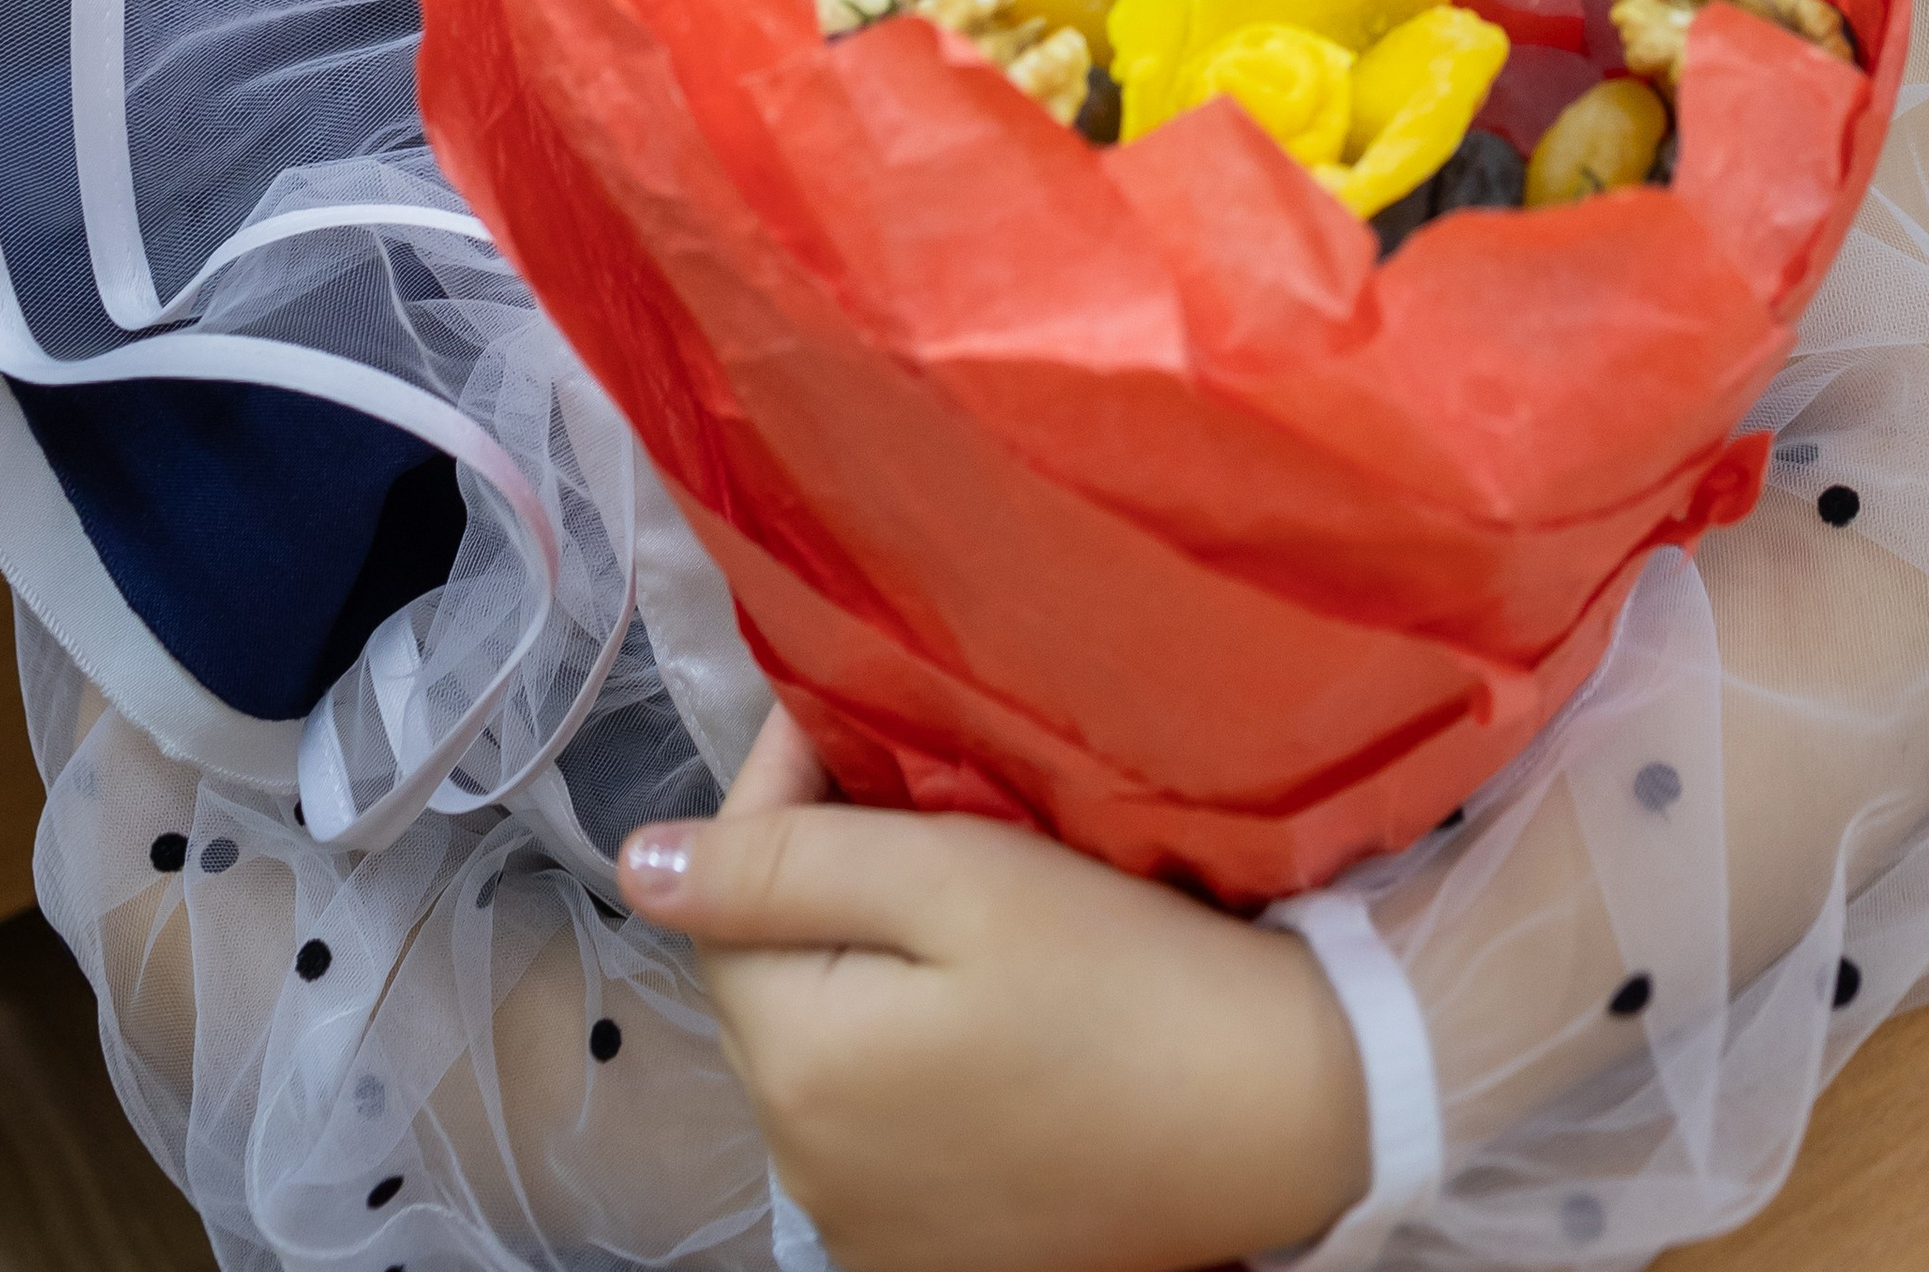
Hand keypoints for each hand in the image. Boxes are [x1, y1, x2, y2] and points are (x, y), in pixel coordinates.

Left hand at [618, 709, 1368, 1271]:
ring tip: (948, 882)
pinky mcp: (943, 1254)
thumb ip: (787, 864)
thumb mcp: (961, 879)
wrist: (1294, 1112)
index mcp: (797, 1072)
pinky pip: (882, 1130)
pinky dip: (908, 1053)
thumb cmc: (1128, 975)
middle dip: (816, 877)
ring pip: (826, 1055)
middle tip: (908, 784)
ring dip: (861, 963)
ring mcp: (873, 1233)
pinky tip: (982, 1002)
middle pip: (773, 982)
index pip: (728, 897)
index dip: (777, 791)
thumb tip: (634, 862)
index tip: (852, 711)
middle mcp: (807, 1176)